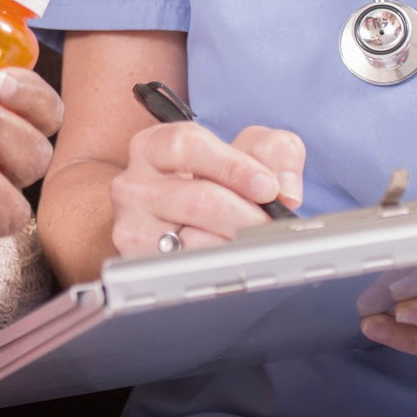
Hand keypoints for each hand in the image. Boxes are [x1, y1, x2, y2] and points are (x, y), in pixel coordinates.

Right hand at [107, 121, 304, 257]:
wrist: (174, 220)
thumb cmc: (213, 180)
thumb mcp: (245, 150)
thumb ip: (274, 152)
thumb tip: (284, 189)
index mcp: (154, 147)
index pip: (189, 147)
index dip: (234, 166)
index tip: (267, 186)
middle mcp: (134, 185)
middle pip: (199, 199)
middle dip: (247, 214)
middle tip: (272, 224)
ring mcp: (132, 227)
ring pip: (196, 241)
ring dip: (237, 244)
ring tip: (254, 242)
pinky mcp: (139, 264)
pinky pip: (189, 269)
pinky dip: (220, 267)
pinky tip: (232, 260)